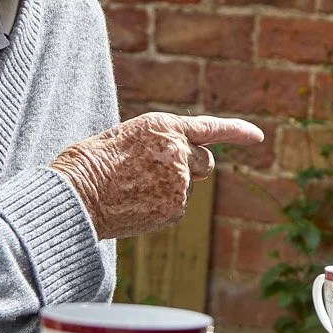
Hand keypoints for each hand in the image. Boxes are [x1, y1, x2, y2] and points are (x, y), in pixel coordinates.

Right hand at [50, 112, 264, 240]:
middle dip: (191, 167)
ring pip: (187, 187)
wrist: (75, 195)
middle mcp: (178, 151)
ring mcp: (180, 181)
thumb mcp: (124, 137)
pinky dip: (161, 207)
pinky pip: (176, 207)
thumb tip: (181, 159)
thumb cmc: (89, 164)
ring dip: (169, 188)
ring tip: (133, 189)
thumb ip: (159, 143)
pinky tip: (135, 204)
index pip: (210, 128)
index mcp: (163, 125)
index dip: (237, 132)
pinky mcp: (175, 207)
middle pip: (204, 162)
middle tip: (156, 173)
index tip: (257, 137)